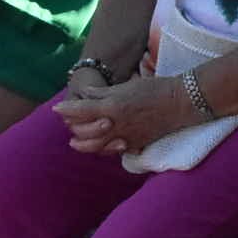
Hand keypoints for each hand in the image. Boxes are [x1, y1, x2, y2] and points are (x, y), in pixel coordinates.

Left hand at [55, 74, 193, 154]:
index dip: (66, 110)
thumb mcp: (126, 86)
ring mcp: (124, 138)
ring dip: (82, 145)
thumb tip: (85, 94)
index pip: (80, 111)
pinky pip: (112, 152)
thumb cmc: (155, 89)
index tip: (57, 108)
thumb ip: (103, 92)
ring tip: (75, 142)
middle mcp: (115, 125)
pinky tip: (98, 146)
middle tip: (66, 122)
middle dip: (72, 127)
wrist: (181, 103)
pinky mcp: (134, 145)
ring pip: (95, 147)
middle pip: (84, 132)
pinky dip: (101, 150)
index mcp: (112, 106)